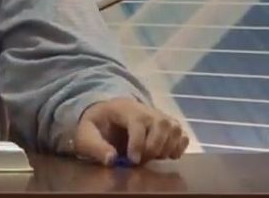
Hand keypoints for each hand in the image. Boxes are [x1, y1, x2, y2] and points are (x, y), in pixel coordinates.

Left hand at [71, 97, 188, 166]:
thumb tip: (111, 160)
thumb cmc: (97, 125)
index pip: (138, 122)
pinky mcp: (168, 126)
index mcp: (124, 108)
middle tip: (142, 160)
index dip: (138, 142)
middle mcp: (146, 110)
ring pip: (174, 128)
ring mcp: (159, 116)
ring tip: (153, 157)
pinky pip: (182, 134)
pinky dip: (179, 147)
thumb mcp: (86, 135)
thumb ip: (96, 147)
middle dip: (154, 146)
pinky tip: (167, 155)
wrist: (106, 114)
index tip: (133, 160)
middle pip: (161, 123)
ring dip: (167, 147)